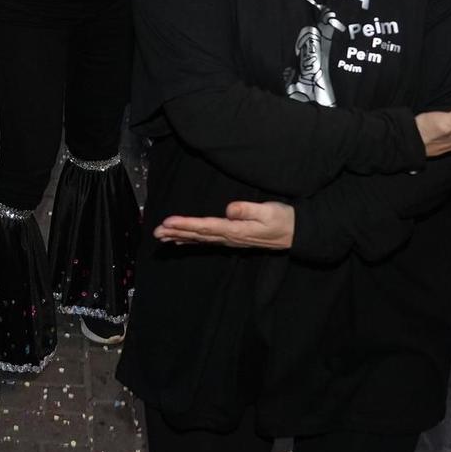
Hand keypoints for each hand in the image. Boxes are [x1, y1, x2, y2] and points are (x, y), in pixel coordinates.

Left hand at [155, 199, 295, 249]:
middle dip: (175, 232)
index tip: (168, 222)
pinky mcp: (231, 239)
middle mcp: (229, 237)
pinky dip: (190, 240)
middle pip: (197, 235)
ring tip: (161, 236)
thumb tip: (229, 209)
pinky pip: (205, 241)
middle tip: (156, 231)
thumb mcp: (268, 211)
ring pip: (199, 239)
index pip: (205, 226)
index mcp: (235, 230)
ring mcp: (229, 240)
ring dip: (179, 237)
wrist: (294, 233)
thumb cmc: (282, 219)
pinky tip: (178, 241)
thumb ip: (248, 210)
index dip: (185, 224)